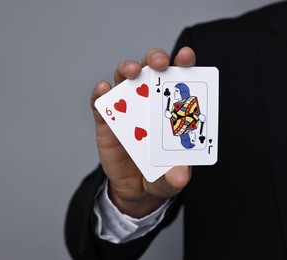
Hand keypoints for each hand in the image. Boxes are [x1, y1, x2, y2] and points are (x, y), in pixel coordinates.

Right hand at [90, 46, 195, 217]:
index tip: (186, 56)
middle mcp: (150, 102)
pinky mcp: (106, 121)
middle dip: (156, 59)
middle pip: (152, 70)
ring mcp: (127, 109)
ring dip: (128, 68)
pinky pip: (100, 103)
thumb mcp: (171, 179)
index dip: (183, 64)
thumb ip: (176, 177)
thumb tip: (180, 175)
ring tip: (132, 71)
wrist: (134, 190)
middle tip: (160, 63)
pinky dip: (100, 93)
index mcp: (172, 109)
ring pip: (125, 78)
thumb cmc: (159, 176)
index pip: (179, 80)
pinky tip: (103, 89)